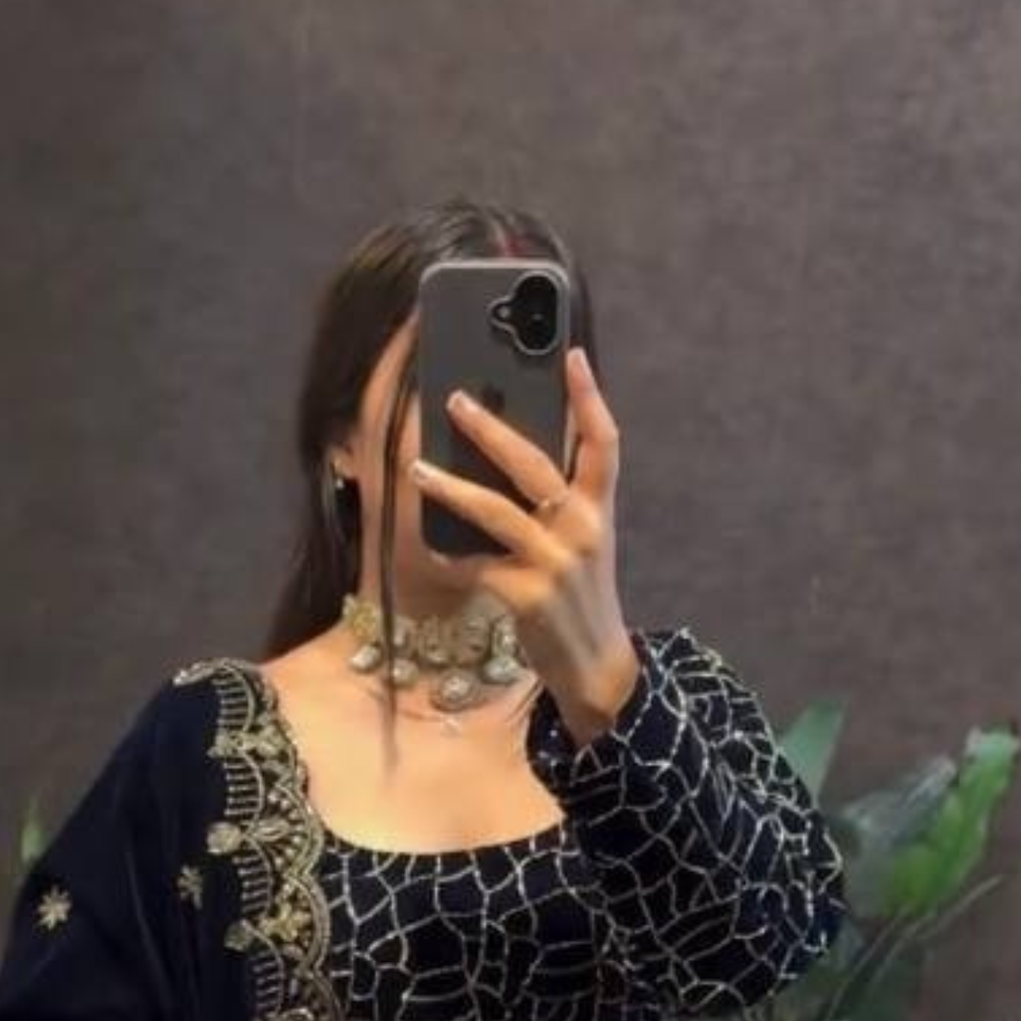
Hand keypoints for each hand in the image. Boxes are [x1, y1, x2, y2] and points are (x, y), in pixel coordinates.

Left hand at [408, 344, 639, 735]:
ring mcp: (554, 562)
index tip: (572, 354)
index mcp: (598, 508)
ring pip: (494, 511)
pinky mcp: (526, 596)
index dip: (590, 397)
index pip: (604, 442)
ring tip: (417, 467)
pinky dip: (450, 555)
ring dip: (450, 487)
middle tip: (455, 401)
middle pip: (535, 465)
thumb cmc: (581, 594)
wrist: (596, 665)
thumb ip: (561, 502)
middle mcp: (581, 528)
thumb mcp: (585, 541)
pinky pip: (475, 565)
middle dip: (491, 431)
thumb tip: (509, 455)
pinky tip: (427, 546)